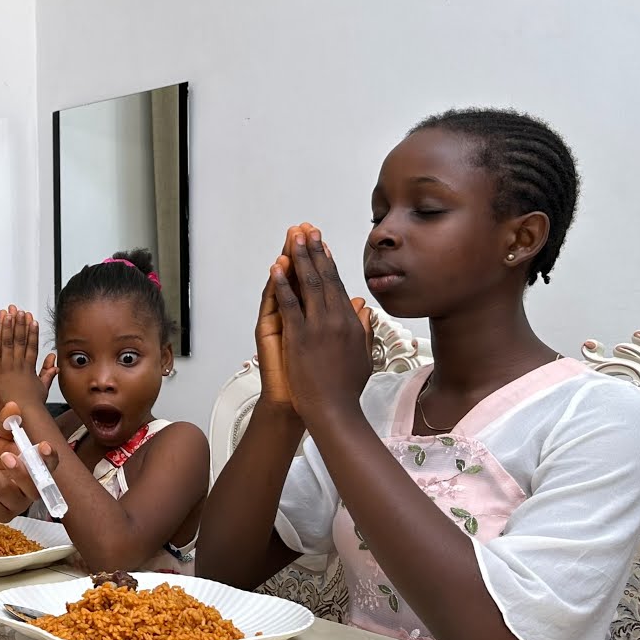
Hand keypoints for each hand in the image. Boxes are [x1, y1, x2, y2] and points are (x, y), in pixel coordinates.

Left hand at [0, 305, 56, 414]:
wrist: (21, 415)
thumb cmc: (31, 406)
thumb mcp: (43, 388)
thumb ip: (48, 373)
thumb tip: (53, 362)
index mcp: (29, 368)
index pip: (31, 345)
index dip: (31, 331)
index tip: (31, 319)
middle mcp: (18, 365)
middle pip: (19, 339)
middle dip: (18, 323)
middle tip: (18, 310)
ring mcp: (6, 368)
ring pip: (6, 343)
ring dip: (5, 327)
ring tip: (6, 313)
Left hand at [0, 402, 40, 520]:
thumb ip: (6, 421)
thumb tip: (13, 406)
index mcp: (36, 467)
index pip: (51, 466)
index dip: (49, 458)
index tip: (43, 446)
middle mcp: (30, 488)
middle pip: (36, 488)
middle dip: (21, 472)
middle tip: (5, 455)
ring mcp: (16, 504)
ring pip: (10, 496)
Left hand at [270, 226, 373, 421]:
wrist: (333, 409)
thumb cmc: (346, 388)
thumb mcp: (363, 355)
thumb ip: (363, 329)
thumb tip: (363, 306)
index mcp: (351, 323)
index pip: (338, 285)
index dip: (329, 263)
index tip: (324, 245)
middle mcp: (336, 319)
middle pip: (324, 277)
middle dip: (315, 251)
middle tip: (308, 229)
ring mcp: (318, 326)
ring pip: (308, 284)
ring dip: (299, 258)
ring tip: (293, 237)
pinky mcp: (299, 336)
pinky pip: (289, 303)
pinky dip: (282, 283)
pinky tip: (276, 267)